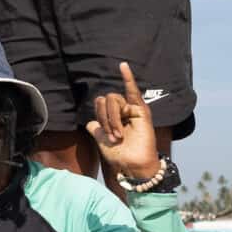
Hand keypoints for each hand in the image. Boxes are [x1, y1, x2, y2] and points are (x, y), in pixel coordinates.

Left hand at [85, 61, 164, 183]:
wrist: (131, 165)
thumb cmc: (119, 155)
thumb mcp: (102, 140)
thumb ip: (97, 129)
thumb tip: (90, 123)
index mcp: (112, 115)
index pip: (100, 102)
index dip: (99, 116)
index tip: (104, 134)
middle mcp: (122, 110)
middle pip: (105, 100)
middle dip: (105, 119)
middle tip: (113, 137)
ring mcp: (131, 109)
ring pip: (113, 100)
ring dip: (113, 120)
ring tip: (118, 136)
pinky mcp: (141, 111)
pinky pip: (133, 91)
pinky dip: (128, 77)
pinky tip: (123, 66)